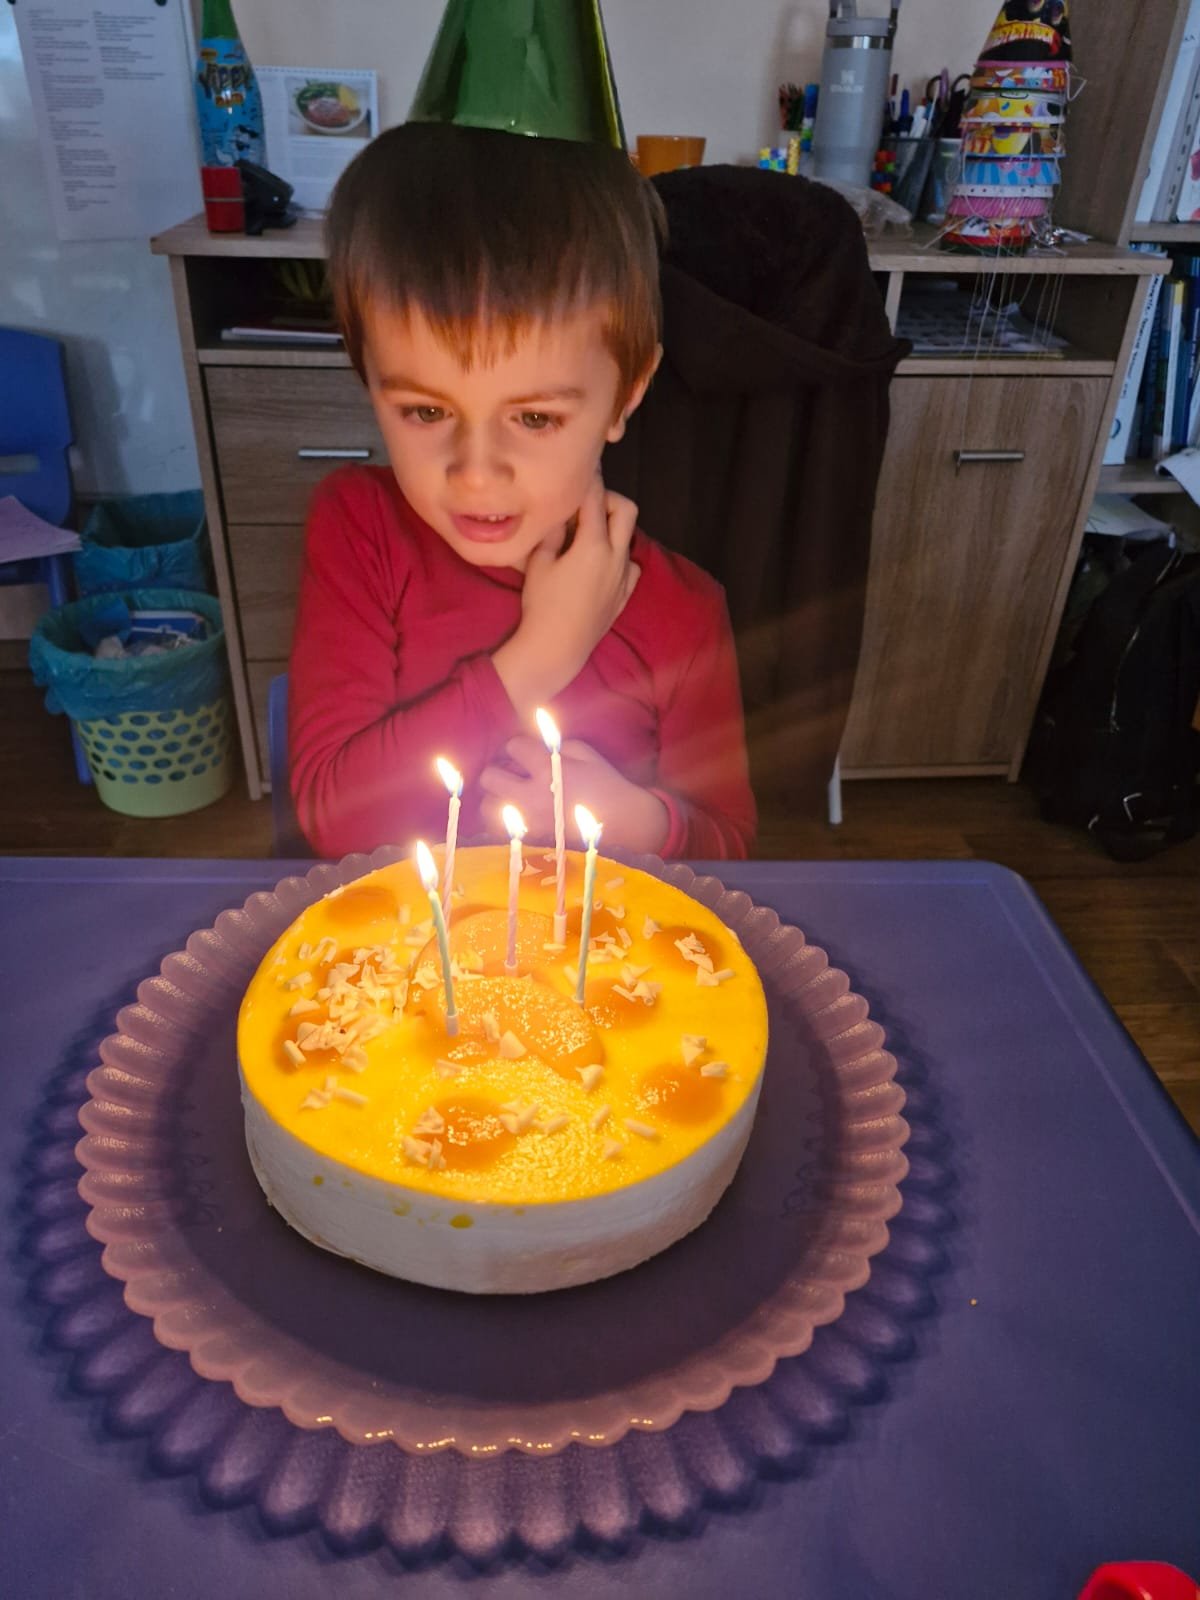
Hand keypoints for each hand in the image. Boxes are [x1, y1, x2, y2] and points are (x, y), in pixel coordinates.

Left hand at [479, 736, 668, 853]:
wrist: (626, 826)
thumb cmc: (607, 786)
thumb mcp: (586, 754)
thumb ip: (555, 745)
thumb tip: (531, 744)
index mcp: (548, 768)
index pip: (512, 747)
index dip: (518, 748)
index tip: (526, 755)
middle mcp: (532, 795)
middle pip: (489, 777)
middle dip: (498, 772)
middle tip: (511, 777)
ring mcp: (528, 822)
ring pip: (487, 808)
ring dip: (496, 799)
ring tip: (511, 800)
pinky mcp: (530, 843)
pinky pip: (499, 831)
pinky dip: (503, 823)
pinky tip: (518, 820)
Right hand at [492, 474, 640, 717]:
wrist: (557, 648)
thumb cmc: (542, 605)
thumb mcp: (539, 562)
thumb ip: (554, 532)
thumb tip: (561, 513)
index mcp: (593, 545)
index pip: (595, 498)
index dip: (590, 478)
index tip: (583, 466)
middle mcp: (616, 557)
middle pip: (627, 510)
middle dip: (610, 499)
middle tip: (587, 506)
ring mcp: (623, 578)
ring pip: (629, 538)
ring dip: (613, 529)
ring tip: (588, 537)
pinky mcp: (624, 596)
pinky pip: (630, 567)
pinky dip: (618, 558)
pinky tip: (599, 565)